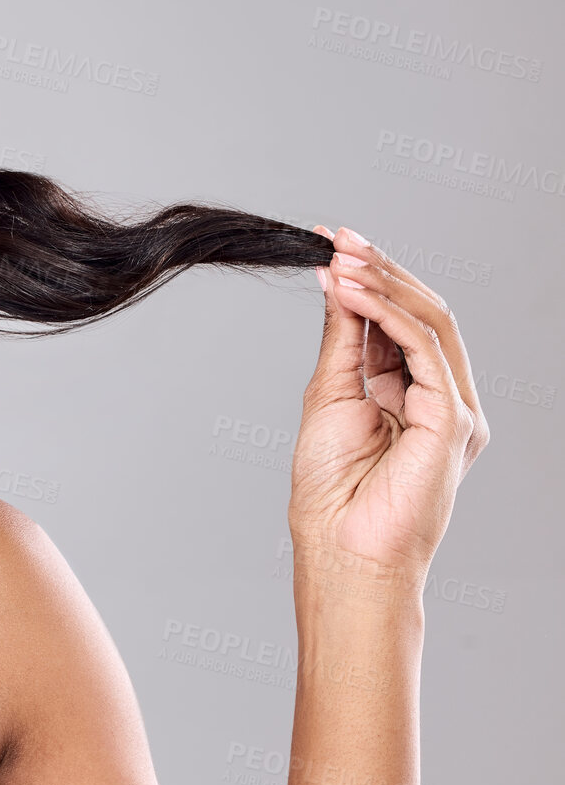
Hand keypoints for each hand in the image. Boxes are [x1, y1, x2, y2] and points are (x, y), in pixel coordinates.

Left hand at [287, 226, 488, 590]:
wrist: (341, 547)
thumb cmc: (330, 489)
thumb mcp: (330, 393)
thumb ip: (342, 338)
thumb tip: (334, 280)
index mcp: (411, 393)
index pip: (397, 320)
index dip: (366, 278)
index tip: (330, 242)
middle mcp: (441, 396)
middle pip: (420, 313)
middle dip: (378, 270)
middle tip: (337, 237)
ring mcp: (454, 407)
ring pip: (430, 322)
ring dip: (382, 282)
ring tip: (340, 255)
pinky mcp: (455, 418)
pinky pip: (426, 349)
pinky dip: (388, 313)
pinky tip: (351, 290)